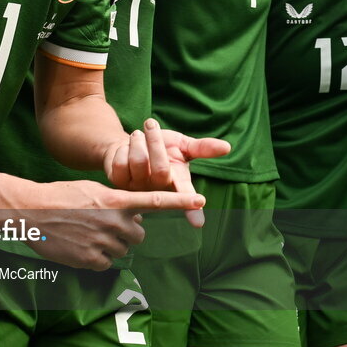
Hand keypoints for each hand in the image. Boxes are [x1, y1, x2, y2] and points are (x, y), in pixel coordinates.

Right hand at [22, 178, 205, 269]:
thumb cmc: (59, 197)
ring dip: (110, 246)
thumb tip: (134, 216)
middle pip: (138, 235)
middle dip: (128, 233)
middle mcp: (112, 220)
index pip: (154, 201)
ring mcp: (102, 241)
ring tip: (86, 234)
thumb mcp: (90, 191)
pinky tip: (79, 246)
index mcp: (114, 200)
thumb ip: (115, 202)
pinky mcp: (90, 259)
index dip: (179, 202)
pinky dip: (96, 258)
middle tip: (107, 226)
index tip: (201, 200)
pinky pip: (105, 264)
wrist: (31, 211)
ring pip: (122, 251)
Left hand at [103, 118, 228, 226]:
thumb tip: (227, 147)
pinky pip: (120, 163)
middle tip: (151, 123)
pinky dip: (123, 148)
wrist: (131, 144)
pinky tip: (125, 148)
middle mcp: (158, 191)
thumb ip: (202, 147)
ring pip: (138, 161)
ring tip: (138, 134)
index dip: (192, 209)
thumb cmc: (162, 148)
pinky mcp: (118, 183)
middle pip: (160, 168)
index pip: (186, 197)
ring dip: (137, 140)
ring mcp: (137, 189)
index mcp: (177, 183)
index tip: (198, 223)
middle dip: (155, 141)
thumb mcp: (182, 145)